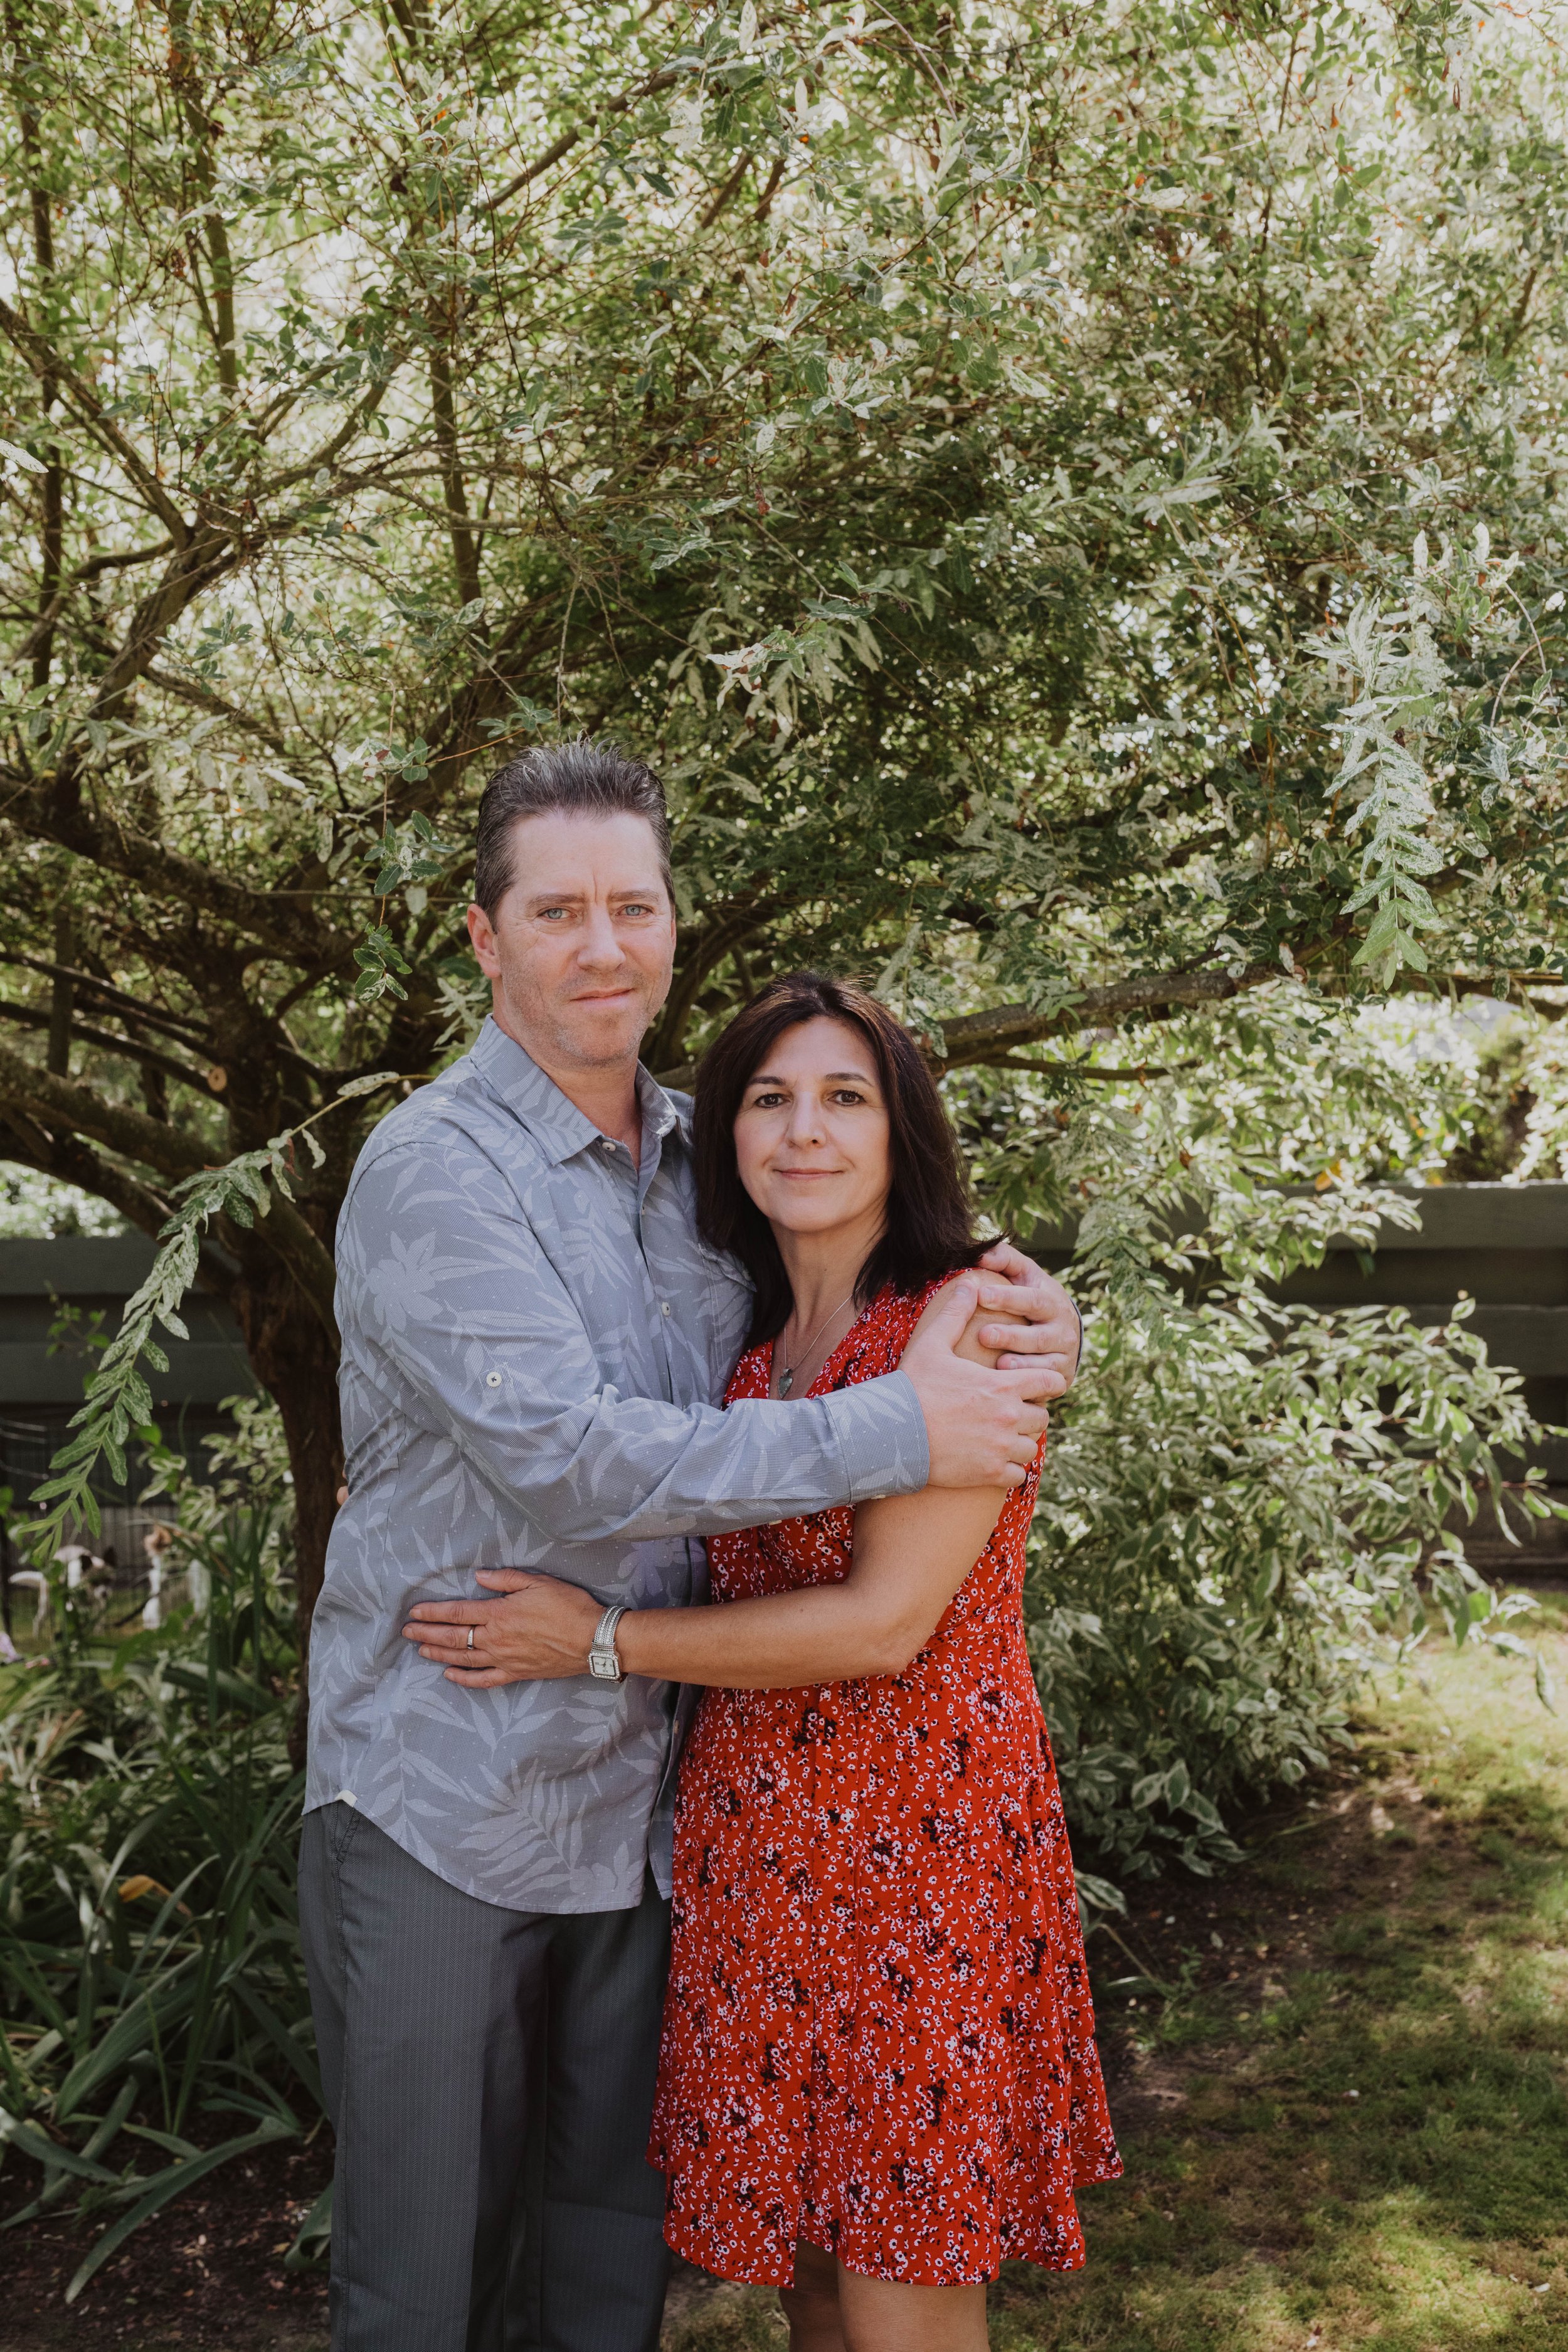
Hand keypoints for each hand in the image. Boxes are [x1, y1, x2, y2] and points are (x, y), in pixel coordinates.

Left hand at [402, 1568, 602, 1688]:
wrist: (593, 1640)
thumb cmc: (568, 1607)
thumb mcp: (538, 1582)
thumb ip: (505, 1579)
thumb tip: (479, 1577)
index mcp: (499, 1613)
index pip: (457, 1613)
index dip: (432, 1613)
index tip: (414, 1613)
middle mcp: (495, 1638)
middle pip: (453, 1637)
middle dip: (426, 1634)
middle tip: (407, 1632)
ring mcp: (504, 1659)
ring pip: (463, 1659)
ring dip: (438, 1654)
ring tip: (421, 1650)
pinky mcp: (516, 1674)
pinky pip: (484, 1680)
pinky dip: (464, 1679)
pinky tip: (450, 1675)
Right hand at [901, 1276, 1051, 1489]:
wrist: (891, 1434)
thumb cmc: (911, 1387)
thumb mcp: (932, 1344)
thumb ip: (955, 1314)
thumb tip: (970, 1283)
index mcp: (1004, 1385)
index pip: (1052, 1381)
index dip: (1044, 1382)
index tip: (1030, 1385)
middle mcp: (1011, 1417)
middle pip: (1042, 1417)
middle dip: (1028, 1414)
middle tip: (1006, 1413)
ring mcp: (1002, 1448)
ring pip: (1030, 1447)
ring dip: (1018, 1443)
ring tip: (997, 1438)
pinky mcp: (991, 1474)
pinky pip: (1018, 1475)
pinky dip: (1008, 1470)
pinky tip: (990, 1461)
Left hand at [972, 1240, 1082, 1393]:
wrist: (1063, 1330)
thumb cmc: (1032, 1296)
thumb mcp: (1024, 1275)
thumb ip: (1005, 1260)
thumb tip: (981, 1253)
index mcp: (1052, 1300)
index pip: (1032, 1298)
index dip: (1008, 1297)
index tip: (981, 1294)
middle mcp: (1063, 1328)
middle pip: (1038, 1335)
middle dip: (1012, 1335)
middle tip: (983, 1334)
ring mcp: (1065, 1354)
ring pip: (1045, 1362)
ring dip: (1022, 1364)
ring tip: (998, 1363)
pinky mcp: (1062, 1377)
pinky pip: (1047, 1384)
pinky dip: (1030, 1385)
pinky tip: (1011, 1385)